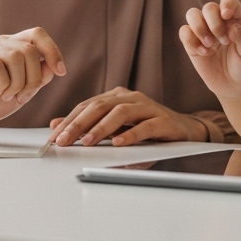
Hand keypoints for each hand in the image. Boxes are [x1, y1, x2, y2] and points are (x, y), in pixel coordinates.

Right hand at [0, 27, 66, 129]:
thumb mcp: (21, 93)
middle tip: (21, 95)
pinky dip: (3, 83)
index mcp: (10, 46)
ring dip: (17, 83)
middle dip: (33, 78)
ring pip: (15, 56)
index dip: (53, 50)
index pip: (37, 34)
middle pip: (30, 50)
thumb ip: (36, 80)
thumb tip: (51, 66)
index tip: (60, 71)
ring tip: (6, 94)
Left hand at [48, 87, 208, 146]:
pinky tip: (118, 143)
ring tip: (88, 141)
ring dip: (101, 128)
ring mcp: (148, 107)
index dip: (69, 120)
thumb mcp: (115, 130)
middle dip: (79, 124)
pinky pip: (145, 126)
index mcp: (116, 97)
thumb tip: (56, 126)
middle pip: (100, 106)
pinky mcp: (163, 120)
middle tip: (65, 140)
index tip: (55, 137)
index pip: (87, 106)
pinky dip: (130, 134)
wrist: (185, 130)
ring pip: (120, 113)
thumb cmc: (148, 132)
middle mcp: (130, 97)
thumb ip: (88, 126)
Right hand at [179, 0, 240, 97]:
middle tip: (224, 41)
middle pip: (209, 7)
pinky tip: (203, 53)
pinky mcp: (192, 43)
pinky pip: (184, 32)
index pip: (228, 0)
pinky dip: (191, 41)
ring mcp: (204, 31)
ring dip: (200, 28)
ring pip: (192, 14)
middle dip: (214, 23)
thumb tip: (231, 27)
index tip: (226, 16)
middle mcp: (218, 21)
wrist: (234, 86)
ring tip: (209, 46)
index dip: (226, 4)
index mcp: (236, 19)